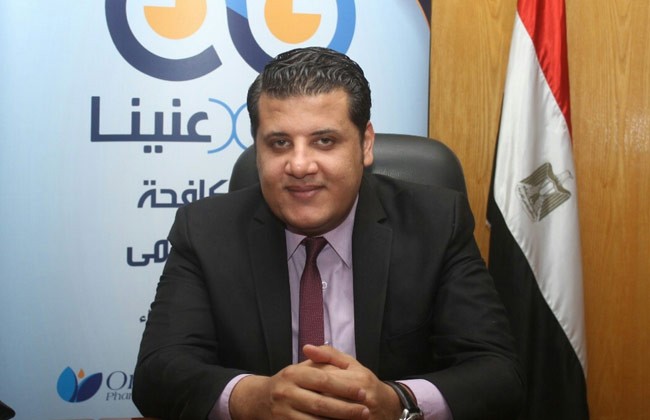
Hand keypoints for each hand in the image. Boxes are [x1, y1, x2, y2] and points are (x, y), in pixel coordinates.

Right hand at [229, 354, 368, 418]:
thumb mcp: (299, 367)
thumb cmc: (288, 383)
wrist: (258, 400)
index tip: (362, 392)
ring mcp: (283, 412)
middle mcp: (286, 393)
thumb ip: (320, 360)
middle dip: (346, 409)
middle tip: (366, 412)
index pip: (323, 380)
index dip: (344, 388)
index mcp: (293, 374)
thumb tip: (337, 355)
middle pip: (321, 404)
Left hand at [303, 345, 402, 419]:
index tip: (298, 382)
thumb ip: (328, 355)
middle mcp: (363, 398)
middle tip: (297, 399)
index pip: (327, 379)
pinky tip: (313, 417)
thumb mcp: (351, 364)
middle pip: (327, 399)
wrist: (389, 407)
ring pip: (330, 415)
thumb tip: (306, 348)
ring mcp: (361, 416)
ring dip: (314, 413)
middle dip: (310, 398)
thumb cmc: (365, 383)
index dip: (309, 381)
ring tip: (303, 409)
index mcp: (359, 379)